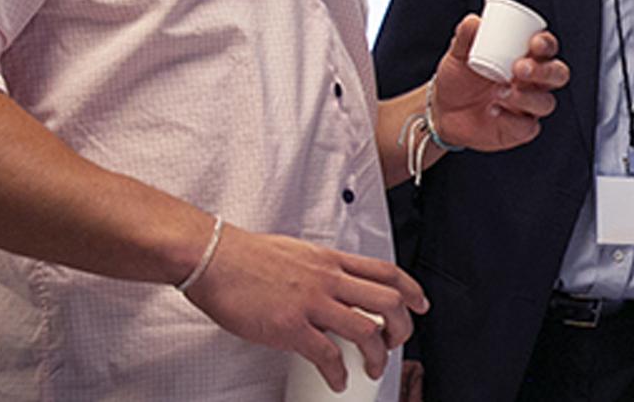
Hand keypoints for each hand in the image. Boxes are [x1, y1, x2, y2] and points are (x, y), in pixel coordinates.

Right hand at [181, 223, 427, 392]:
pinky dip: (337, 373)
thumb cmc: (246, 256)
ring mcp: (311, 302)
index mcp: (331, 260)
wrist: (212, 257)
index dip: (411, 291)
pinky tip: (337, 380)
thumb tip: (333, 285)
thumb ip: (321, 269)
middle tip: (398, 344)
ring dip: (377, 356)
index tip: (420, 306)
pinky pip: (326, 355)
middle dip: (402, 328)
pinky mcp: (290, 326)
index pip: (387, 272)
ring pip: (366, 331)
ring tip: (373, 369)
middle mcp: (328, 279)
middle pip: (388, 302)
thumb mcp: (298, 253)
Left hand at [431, 15, 565, 150]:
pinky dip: (513, 120)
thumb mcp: (458, 55)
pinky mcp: (520, 130)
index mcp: (525, 58)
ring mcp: (528, 107)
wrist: (442, 111)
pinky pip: (528, 127)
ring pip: (546, 102)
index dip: (547, 44)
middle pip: (557, 75)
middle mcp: (533, 83)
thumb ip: (465, 37)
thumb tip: (474, 21)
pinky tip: (494, 111)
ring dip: (527, 97)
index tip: (534, 43)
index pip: (547, 49)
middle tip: (519, 68)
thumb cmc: (458, 79)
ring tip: (500, 92)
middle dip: (544, 71)